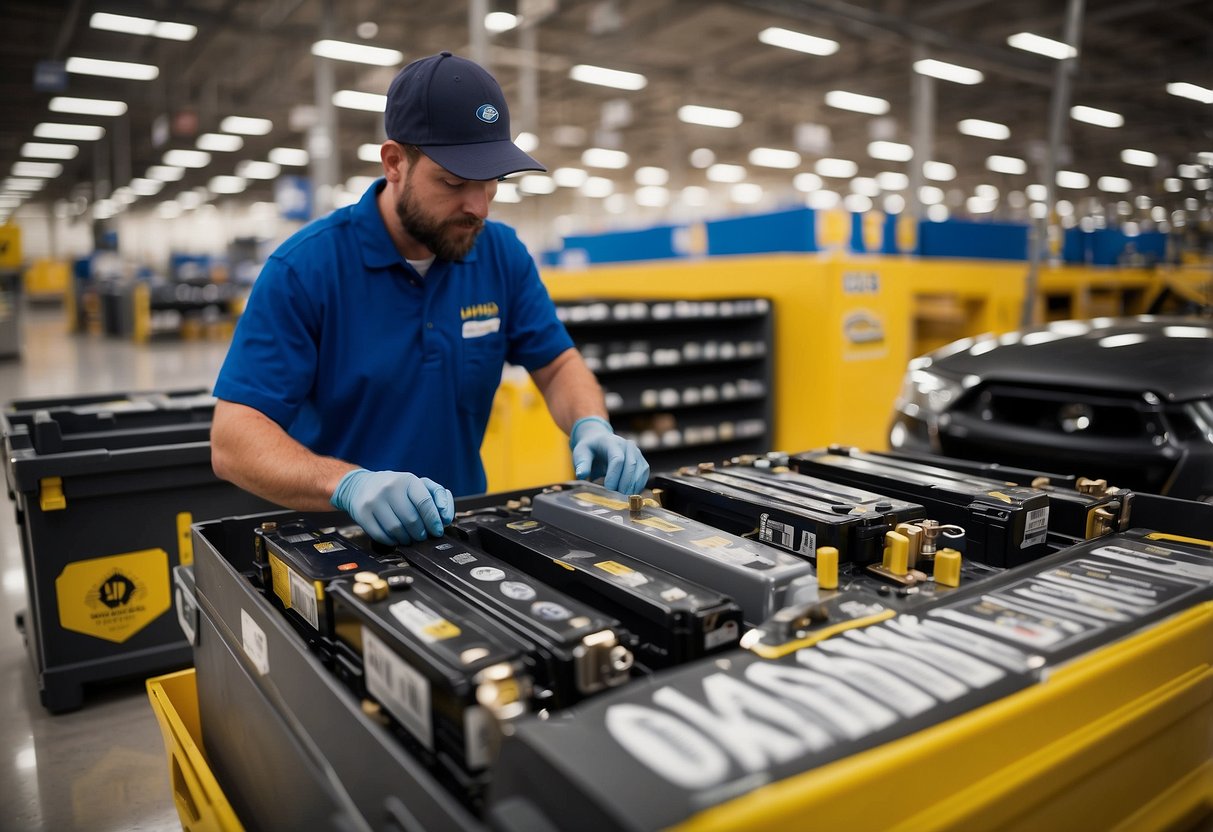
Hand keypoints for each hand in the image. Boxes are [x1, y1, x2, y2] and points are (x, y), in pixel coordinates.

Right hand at [330, 469, 453, 544]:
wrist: (362, 485)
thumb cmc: (396, 487)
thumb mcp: (419, 484)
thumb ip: (438, 496)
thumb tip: (446, 517)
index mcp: (407, 480)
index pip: (425, 503)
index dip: (434, 520)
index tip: (438, 530)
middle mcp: (389, 488)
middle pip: (411, 520)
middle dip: (421, 533)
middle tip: (423, 536)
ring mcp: (374, 501)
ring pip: (396, 530)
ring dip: (407, 539)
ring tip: (410, 537)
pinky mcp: (363, 514)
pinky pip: (381, 535)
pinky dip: (392, 541)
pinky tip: (396, 537)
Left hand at [569, 416, 649, 494]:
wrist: (599, 442)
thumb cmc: (591, 448)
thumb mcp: (581, 453)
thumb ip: (582, 463)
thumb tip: (582, 475)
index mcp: (612, 442)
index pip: (618, 459)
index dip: (614, 475)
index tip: (608, 488)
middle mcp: (627, 446)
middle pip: (631, 465)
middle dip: (624, 484)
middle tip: (616, 497)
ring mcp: (636, 453)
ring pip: (640, 471)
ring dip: (632, 486)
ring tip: (622, 497)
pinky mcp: (641, 461)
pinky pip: (644, 475)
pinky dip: (638, 486)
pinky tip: (629, 493)